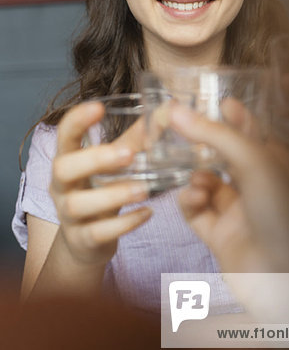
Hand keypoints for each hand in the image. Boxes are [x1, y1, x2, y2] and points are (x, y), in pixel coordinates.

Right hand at [49, 102, 151, 267]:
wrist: (85, 242)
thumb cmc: (101, 190)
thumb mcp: (115, 165)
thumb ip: (136, 140)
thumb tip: (165, 112)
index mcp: (69, 159)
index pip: (64, 135)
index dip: (77, 120)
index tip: (98, 107)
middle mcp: (62, 186)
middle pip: (62, 168)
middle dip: (94, 159)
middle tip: (128, 155)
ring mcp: (68, 215)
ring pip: (78, 204)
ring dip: (113, 195)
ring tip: (144, 189)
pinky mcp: (82, 240)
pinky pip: (98, 233)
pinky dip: (124, 224)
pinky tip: (147, 214)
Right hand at [170, 104, 288, 272]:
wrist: (286, 278)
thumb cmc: (281, 211)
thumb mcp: (253, 161)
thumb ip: (214, 134)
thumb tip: (176, 110)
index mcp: (275, 164)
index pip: (253, 132)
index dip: (235, 116)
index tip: (215, 101)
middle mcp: (257, 185)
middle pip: (224, 156)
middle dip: (203, 144)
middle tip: (177, 128)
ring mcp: (238, 211)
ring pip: (206, 183)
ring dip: (196, 177)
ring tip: (197, 181)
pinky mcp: (220, 235)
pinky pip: (197, 211)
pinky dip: (190, 202)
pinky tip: (193, 199)